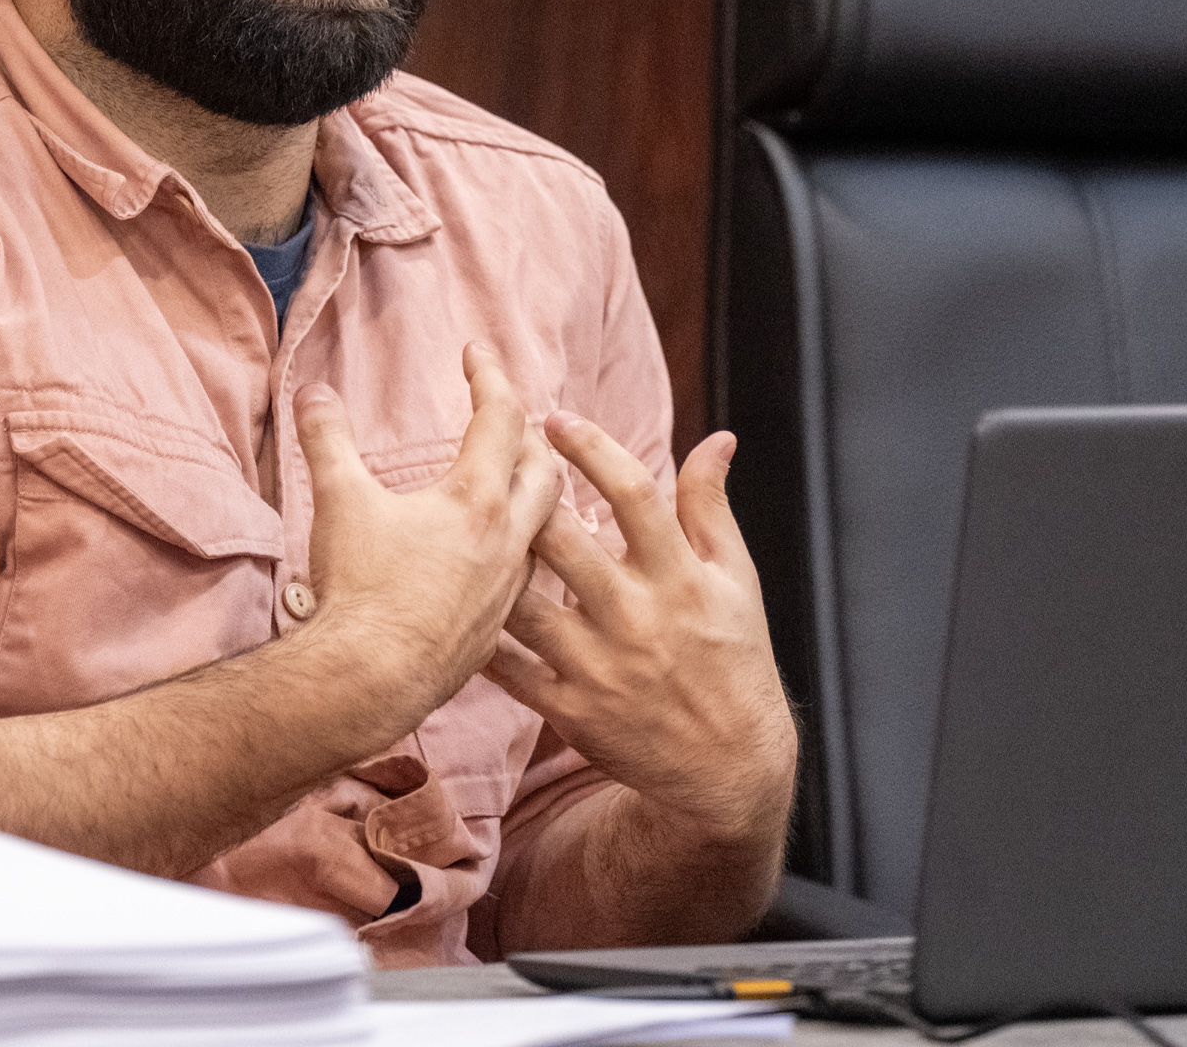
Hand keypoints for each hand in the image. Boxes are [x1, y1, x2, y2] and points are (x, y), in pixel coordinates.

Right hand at [293, 342, 564, 726]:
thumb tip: (313, 392)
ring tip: (514, 486)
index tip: (476, 353)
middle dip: (532, 436)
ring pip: (548, 529)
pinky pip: (529, 579)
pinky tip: (499, 559)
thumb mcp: (338, 501)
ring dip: (536, 498)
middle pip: (546, 469)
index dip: (490, 377)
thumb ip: (327, 440)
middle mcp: (508, 540)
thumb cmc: (358, 589)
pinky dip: (522, 552)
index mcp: (475, 499)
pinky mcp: (498, 629)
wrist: (370, 681)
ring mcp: (509, 588)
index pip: (501, 418)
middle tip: (507, 420)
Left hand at [485, 413, 796, 847]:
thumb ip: (712, 506)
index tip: (555, 418)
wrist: (730, 768)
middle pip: (563, 542)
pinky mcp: (570, 711)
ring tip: (463, 524)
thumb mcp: (736, 579)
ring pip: (523, 603)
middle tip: (492, 457)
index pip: (634, 494)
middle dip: (523, 494)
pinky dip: (477, 635)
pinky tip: (451, 601)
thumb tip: (716, 438)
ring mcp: (598, 667)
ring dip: (491, 561)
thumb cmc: (735, 660)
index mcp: (678, 577)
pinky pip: (508, 669)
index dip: (592, 449)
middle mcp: (635, 617)